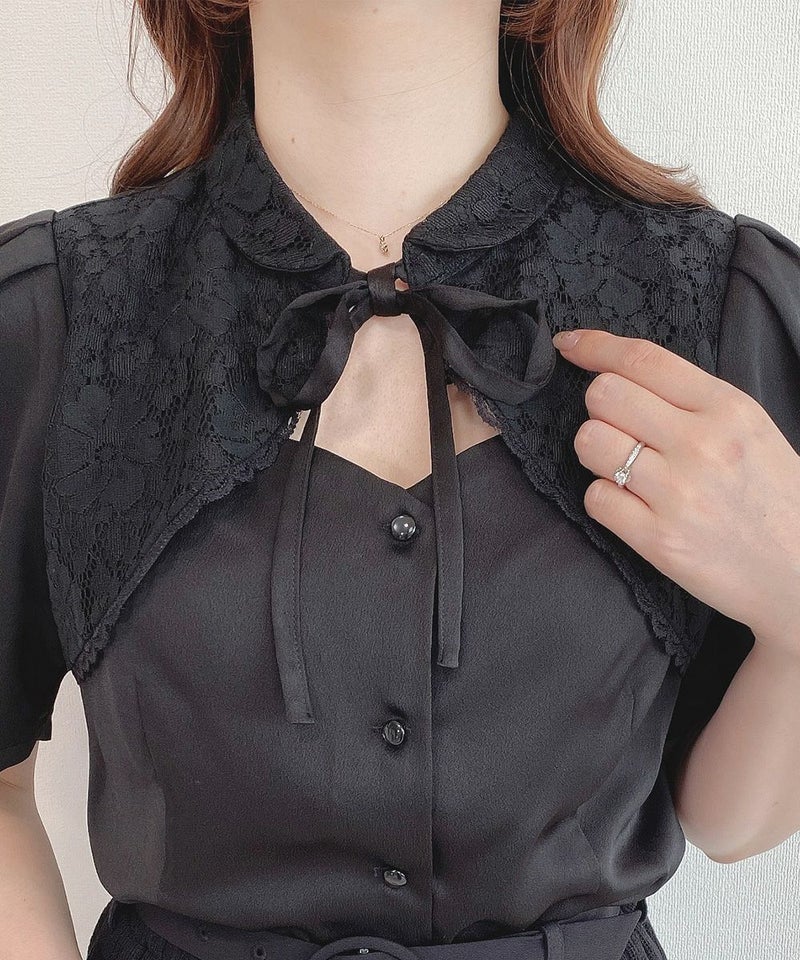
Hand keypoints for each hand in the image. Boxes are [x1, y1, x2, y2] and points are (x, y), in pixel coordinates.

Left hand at [552, 328, 799, 654]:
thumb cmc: (773, 499)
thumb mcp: (751, 430)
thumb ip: (693, 400)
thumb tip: (622, 374)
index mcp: (728, 409)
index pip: (642, 359)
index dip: (594, 346)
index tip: (569, 345)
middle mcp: (702, 444)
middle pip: (604, 395)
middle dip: (600, 408)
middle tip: (621, 430)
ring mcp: (678, 493)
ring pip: (590, 441)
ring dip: (596, 452)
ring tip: (626, 468)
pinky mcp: (658, 539)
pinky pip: (595, 497)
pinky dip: (605, 499)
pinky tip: (632, 506)